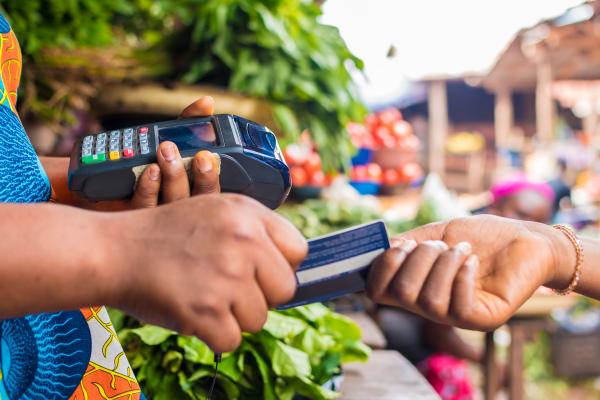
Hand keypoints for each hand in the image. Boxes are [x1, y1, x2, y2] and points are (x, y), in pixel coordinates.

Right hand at [108, 194, 307, 351]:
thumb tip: (294, 266)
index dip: (279, 266)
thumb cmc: (168, 235)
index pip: (298, 251)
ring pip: (259, 318)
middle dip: (260, 295)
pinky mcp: (206, 311)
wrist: (116, 251)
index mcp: (249, 214)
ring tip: (204, 294)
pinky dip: (213, 335)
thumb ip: (257, 232)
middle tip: (228, 287)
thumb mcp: (217, 210)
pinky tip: (194, 313)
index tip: (258, 271)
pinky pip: (233, 340)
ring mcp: (225, 276)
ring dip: (234, 316)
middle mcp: (243, 241)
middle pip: (285, 289)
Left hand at [130, 96, 219, 207]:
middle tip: (200, 156)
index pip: (216, 189)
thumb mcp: (170, 140)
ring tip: (167, 150)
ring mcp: (161, 213)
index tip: (211, 156)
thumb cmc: (148, 161)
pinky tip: (150, 169)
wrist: (105, 181)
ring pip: (175, 202)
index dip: (216, 176)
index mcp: (198, 190)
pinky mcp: (136, 213)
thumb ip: (190, 123)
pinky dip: (149, 186)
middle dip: (203, 177)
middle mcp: (184, 206)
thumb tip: (207, 102)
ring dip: (175, 175)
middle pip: (201, 200)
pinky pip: (145, 204)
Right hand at [367, 215, 569, 330]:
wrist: (524, 239)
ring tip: (461, 250)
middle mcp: (429, 307)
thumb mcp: (436, 233)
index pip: (377, 292)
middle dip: (418, 259)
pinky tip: (473, 261)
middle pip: (400, 294)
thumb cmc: (480, 237)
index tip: (402, 244)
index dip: (381, 267)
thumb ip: (408, 243)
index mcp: (414, 287)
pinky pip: (458, 307)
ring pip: (428, 301)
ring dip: (444, 265)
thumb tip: (382, 248)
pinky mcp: (482, 320)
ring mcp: (455, 316)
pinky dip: (462, 276)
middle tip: (441, 244)